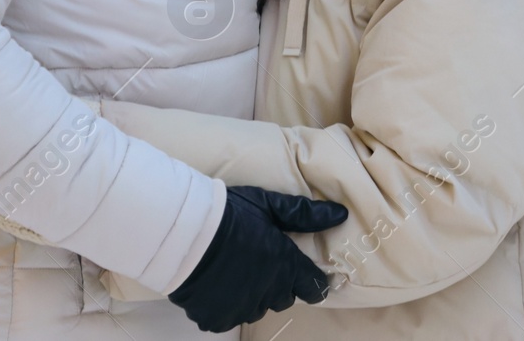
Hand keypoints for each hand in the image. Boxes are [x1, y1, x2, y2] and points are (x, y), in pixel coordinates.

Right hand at [167, 185, 348, 332]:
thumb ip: (305, 215)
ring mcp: (242, 308)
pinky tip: (215, 284)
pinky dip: (224, 304)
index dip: (311, 282)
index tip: (306, 277)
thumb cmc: (229, 213)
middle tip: (259, 262)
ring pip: (256, 308)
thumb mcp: (269, 205)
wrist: (184, 232)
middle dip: (277, 284)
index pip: (312, 287)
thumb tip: (340, 215)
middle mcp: (268, 292)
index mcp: (286, 266)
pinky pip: (228, 317)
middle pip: (283, 297)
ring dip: (251, 294)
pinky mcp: (217, 319)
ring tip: (234, 271)